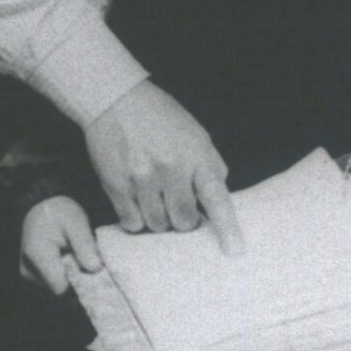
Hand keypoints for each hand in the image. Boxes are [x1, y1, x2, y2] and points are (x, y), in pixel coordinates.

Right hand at [20, 196, 101, 293]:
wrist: (42, 208)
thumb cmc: (59, 212)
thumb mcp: (76, 221)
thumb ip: (84, 244)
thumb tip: (95, 268)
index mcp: (37, 255)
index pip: (61, 288)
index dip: (79, 282)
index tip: (91, 269)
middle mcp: (27, 270)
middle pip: (59, 292)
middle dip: (76, 281)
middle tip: (87, 262)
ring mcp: (27, 276)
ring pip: (56, 291)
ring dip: (70, 279)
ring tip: (76, 259)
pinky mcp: (31, 278)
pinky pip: (52, 286)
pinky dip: (63, 278)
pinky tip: (69, 263)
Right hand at [83, 82, 245, 254]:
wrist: (115, 98)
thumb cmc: (159, 117)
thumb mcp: (195, 134)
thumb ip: (210, 166)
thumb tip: (218, 201)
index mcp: (195, 154)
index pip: (216, 197)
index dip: (227, 228)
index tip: (235, 252)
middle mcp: (170, 167)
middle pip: (184, 222)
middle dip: (184, 221)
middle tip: (177, 204)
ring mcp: (141, 177)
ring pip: (157, 225)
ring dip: (158, 218)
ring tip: (154, 196)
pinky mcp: (116, 185)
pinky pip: (132, 223)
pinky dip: (136, 218)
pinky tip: (136, 198)